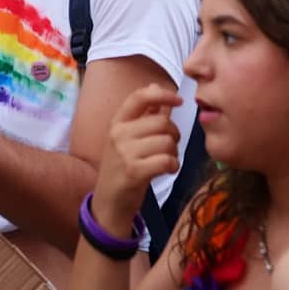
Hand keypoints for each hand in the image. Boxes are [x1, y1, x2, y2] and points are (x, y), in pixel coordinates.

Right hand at [90, 85, 181, 236]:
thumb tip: (157, 87)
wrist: (109, 202)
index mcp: (117, 122)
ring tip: (165, 160)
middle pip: (162, 123)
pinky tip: (167, 169)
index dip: (163, 95)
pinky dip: (173, 166)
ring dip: (174, 153)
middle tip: (170, 146)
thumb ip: (144, 114)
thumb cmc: (123, 167)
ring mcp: (125, 153)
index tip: (179, 100)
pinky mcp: (134, 172)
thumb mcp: (128, 137)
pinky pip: (167, 160)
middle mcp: (119, 134)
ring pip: (167, 142)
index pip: (140, 97)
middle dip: (174, 134)